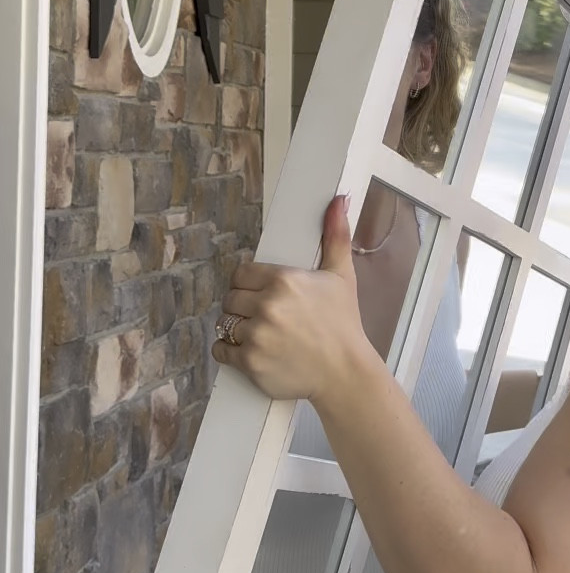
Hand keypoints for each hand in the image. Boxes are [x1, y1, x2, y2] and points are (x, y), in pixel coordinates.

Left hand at [213, 196, 368, 406]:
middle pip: (231, 297)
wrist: (345, 373)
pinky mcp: (249, 362)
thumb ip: (335, 235)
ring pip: (224, 323)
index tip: (261, 294)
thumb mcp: (342, 276)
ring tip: (257, 334)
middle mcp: (267, 305)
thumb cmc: (343, 324)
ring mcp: (256, 335)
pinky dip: (228, 352)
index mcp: (284, 280)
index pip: (241, 273)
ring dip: (236, 328)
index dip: (249, 284)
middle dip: (243, 306)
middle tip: (262, 316)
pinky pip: (220, 350)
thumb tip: (339, 199)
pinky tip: (247, 351)